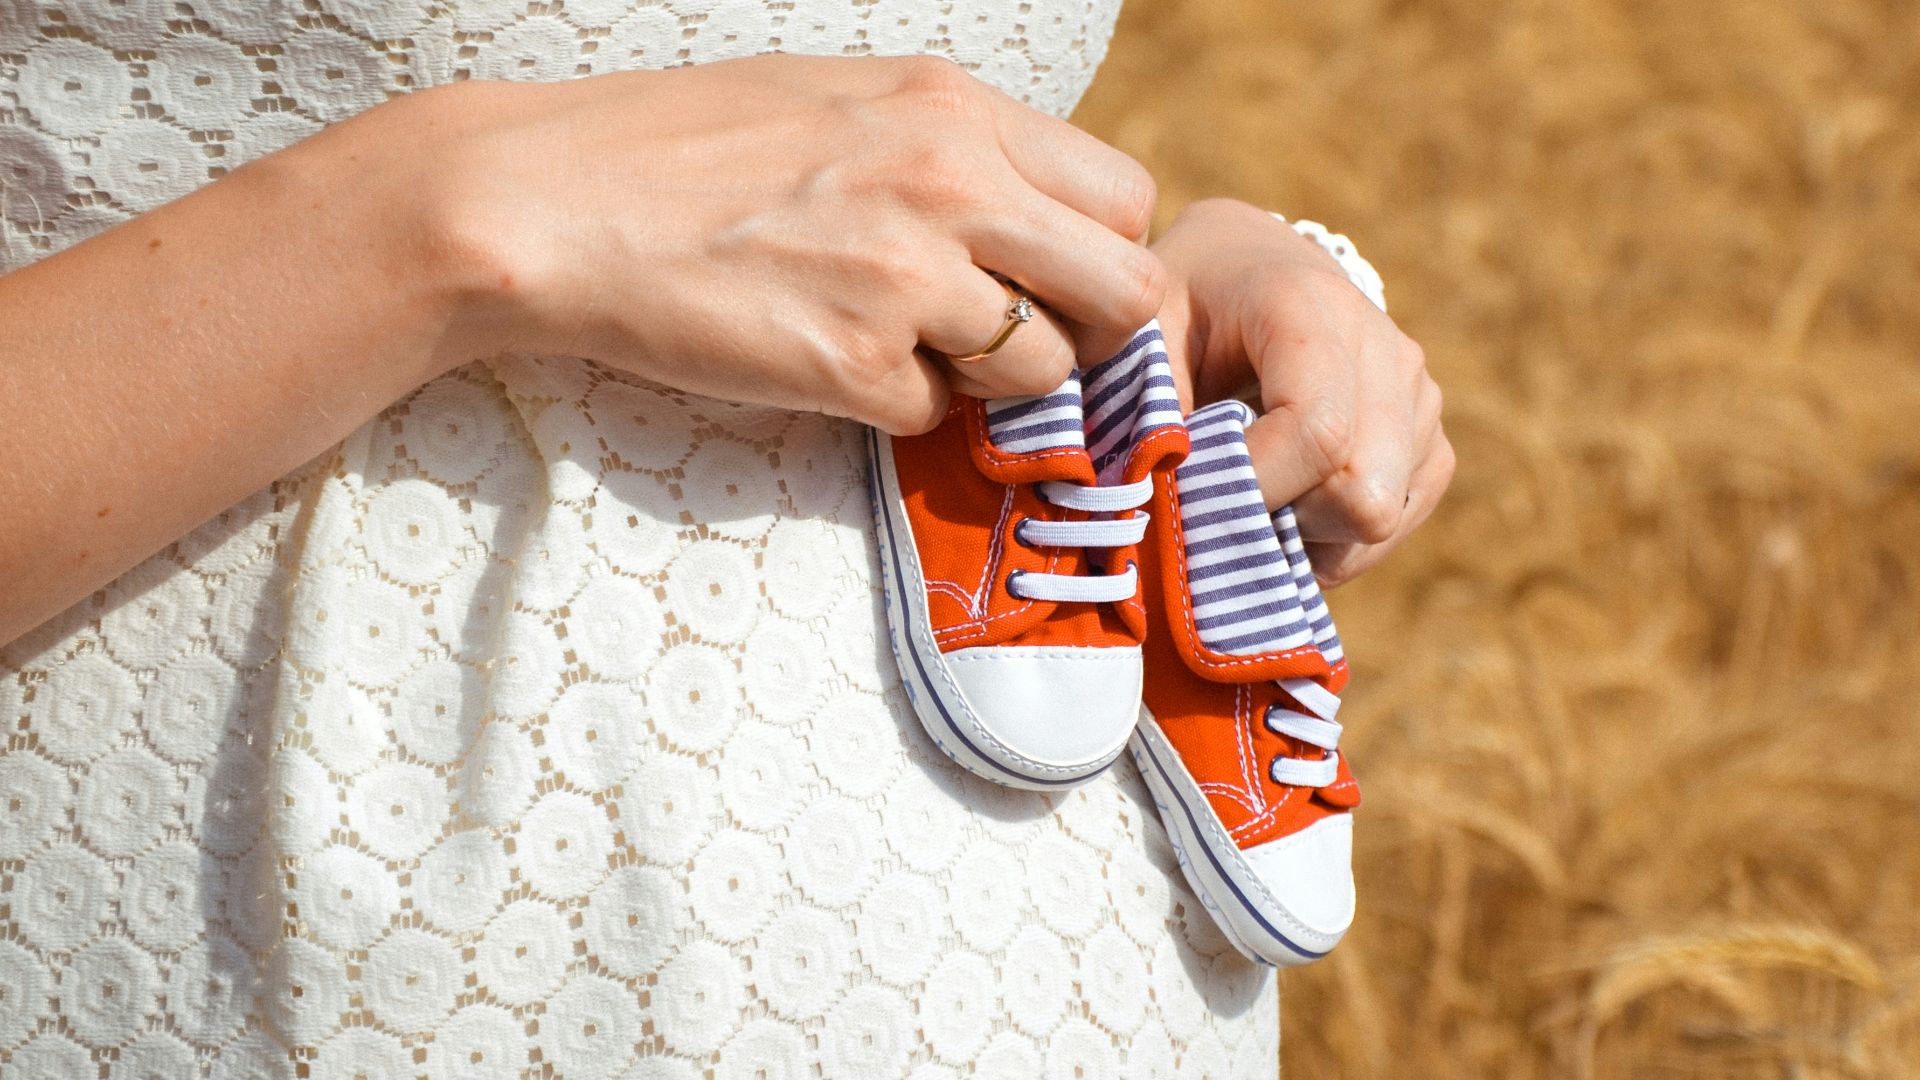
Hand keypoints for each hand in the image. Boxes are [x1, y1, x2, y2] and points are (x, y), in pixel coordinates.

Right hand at [412, 54, 1163, 433]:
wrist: (554, 204)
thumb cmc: (685, 146)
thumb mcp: (842, 99)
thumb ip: (953, 145)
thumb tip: (1034, 210)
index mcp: (954, 110)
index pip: (1125, 196)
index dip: (1102, 252)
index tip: (1055, 278)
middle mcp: (953, 185)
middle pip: (1128, 293)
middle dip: (1089, 333)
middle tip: (1025, 342)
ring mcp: (906, 280)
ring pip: (1044, 372)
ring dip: (994, 384)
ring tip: (910, 351)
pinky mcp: (851, 365)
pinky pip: (936, 419)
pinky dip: (897, 410)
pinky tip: (831, 364)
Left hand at [1153, 198, 1452, 585]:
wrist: (1248, 268)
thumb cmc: (1184, 308)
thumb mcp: (1144, 337)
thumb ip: (1148, 414)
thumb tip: (1153, 511)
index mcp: (1309, 308)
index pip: (1318, 433)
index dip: (1256, 490)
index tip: (1195, 497)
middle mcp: (1385, 347)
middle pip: (1363, 493)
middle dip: (1282, 519)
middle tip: (1221, 497)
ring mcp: (1420, 395)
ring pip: (1379, 518)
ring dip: (1306, 532)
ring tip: (1252, 491)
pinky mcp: (1432, 440)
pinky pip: (1394, 524)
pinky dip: (1335, 538)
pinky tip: (1289, 501)